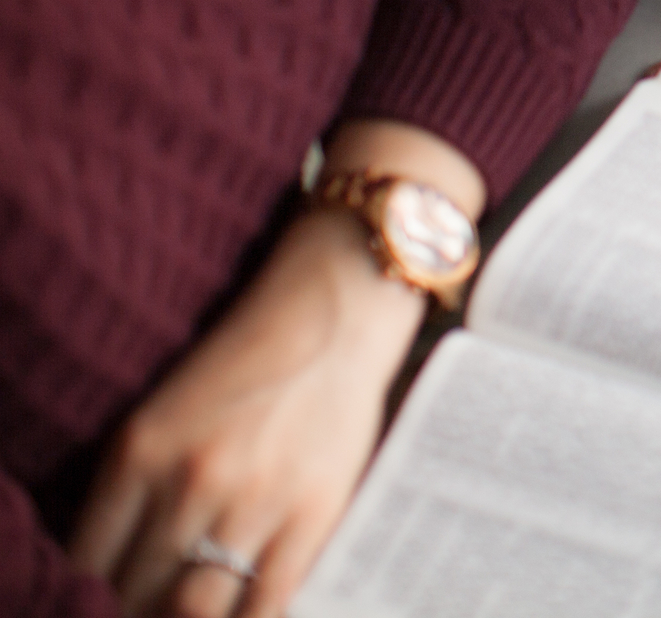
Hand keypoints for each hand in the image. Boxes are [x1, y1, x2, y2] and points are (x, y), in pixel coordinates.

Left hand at [70, 210, 424, 617]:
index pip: (87, 561)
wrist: (336, 309)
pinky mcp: (312, 512)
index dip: (89, 596)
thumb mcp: (166, 410)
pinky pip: (266, 600)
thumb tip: (119, 562)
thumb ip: (137, 483)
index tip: (104, 602)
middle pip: (136, 592)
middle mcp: (188, 481)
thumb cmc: (250, 358)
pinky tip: (241, 616)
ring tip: (194, 611)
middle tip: (153, 607)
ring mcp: (253, 500)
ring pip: (196, 607)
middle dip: (137, 612)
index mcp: (138, 451)